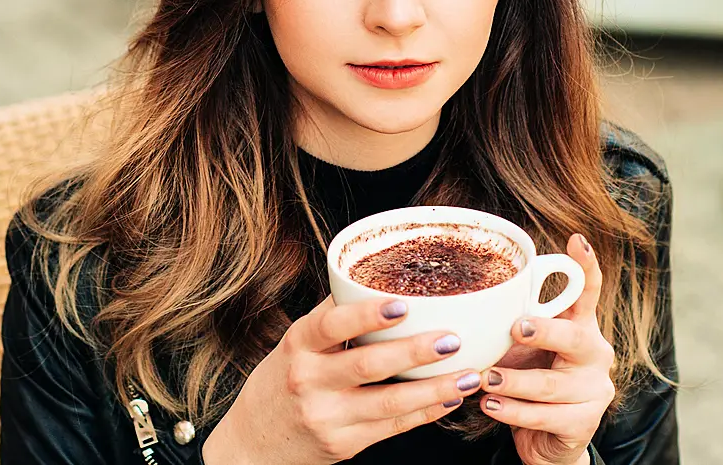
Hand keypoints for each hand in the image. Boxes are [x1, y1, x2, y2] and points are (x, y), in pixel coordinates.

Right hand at [206, 295, 482, 464]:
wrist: (253, 444)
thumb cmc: (281, 381)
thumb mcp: (294, 342)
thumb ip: (331, 315)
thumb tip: (374, 276)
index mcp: (298, 345)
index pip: (331, 325)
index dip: (367, 315)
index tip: (402, 304)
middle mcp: (310, 381)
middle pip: (367, 365)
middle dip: (414, 352)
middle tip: (451, 338)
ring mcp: (327, 417)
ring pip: (388, 403)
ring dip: (434, 389)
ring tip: (469, 374)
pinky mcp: (344, 445)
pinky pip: (392, 428)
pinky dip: (425, 413)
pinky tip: (449, 398)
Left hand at [477, 234, 614, 464]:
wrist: (544, 439)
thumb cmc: (528, 378)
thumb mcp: (520, 346)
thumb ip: (510, 323)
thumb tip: (470, 298)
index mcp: (580, 326)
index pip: (588, 292)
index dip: (585, 267)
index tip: (577, 240)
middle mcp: (595, 354)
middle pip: (574, 337)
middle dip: (545, 331)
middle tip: (516, 328)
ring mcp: (594, 390)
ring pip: (551, 384)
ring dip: (514, 381)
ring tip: (485, 379)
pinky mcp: (584, 423)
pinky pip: (545, 416)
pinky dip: (513, 411)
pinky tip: (491, 406)